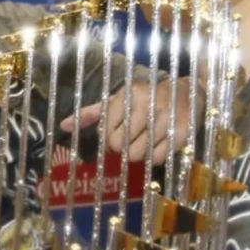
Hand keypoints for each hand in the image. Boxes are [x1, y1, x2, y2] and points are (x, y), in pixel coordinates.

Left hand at [61, 77, 203, 165]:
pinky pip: (159, 158)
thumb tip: (63, 126)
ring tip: (144, 142)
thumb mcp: (117, 101)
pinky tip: (158, 144)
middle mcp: (147, 105)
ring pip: (139, 155)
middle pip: (121, 147)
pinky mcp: (181, 132)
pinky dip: (155, 157)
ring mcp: (166, 119)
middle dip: (123, 149)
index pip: (108, 134)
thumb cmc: (144, 97)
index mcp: (129, 95)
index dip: (109, 141)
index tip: (116, 136)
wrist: (186, 91)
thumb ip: (91, 114)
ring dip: (138, 154)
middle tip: (131, 141)